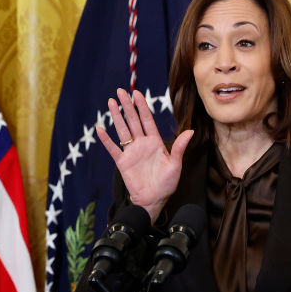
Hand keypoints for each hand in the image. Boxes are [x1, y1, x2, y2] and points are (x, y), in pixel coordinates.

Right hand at [95, 88, 192, 222]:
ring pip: (122, 130)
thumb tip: (190, 131)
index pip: (147, 120)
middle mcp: (142, 144)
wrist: (154, 200)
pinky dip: (106, 140)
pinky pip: (113, 149)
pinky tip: (100, 129)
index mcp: (155, 142)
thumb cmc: (167, 184)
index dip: (142, 107)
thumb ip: (180, 148)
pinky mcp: (122, 162)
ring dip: (116, 117)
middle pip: (133, 121)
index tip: (137, 94)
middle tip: (120, 91)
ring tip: (110, 103)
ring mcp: (131, 152)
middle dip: (127, 106)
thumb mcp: (176, 165)